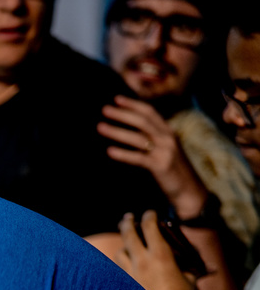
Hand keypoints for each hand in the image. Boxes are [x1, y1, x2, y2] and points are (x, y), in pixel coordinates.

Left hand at [99, 96, 207, 217]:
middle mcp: (167, 138)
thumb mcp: (162, 149)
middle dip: (122, 114)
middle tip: (104, 109)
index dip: (133, 104)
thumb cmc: (171, 169)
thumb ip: (149, 138)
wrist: (188, 190)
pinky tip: (109, 151)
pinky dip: (123, 154)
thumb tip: (128, 129)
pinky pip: (139, 158)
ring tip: (101, 127)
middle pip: (142, 121)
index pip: (150, 112)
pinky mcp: (160, 166)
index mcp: (167, 131)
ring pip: (138, 137)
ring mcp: (165, 151)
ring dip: (117, 131)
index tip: (116, 99)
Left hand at [114, 211, 200, 289]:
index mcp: (160, 255)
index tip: (149, 213)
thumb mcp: (189, 276)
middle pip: (128, 235)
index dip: (148, 216)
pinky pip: (120, 271)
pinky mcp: (125, 287)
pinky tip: (126, 266)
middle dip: (127, 223)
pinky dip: (124, 266)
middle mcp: (141, 262)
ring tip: (128, 244)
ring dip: (125, 247)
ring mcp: (130, 275)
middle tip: (128, 217)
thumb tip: (182, 259)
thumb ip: (182, 264)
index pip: (149, 227)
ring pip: (121, 253)